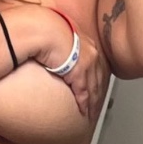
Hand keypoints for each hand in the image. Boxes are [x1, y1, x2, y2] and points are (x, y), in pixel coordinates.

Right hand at [7, 3, 108, 119]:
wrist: (43, 30)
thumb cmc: (46, 30)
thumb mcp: (60, 36)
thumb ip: (64, 44)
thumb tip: (58, 50)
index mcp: (88, 44)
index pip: (97, 66)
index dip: (97, 79)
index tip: (97, 89)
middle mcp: (92, 54)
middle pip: (99, 79)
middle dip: (99, 94)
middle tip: (97, 106)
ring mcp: (87, 64)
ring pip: (93, 89)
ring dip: (92, 103)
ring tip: (91, 113)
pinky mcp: (79, 74)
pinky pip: (83, 93)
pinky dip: (84, 104)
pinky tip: (84, 111)